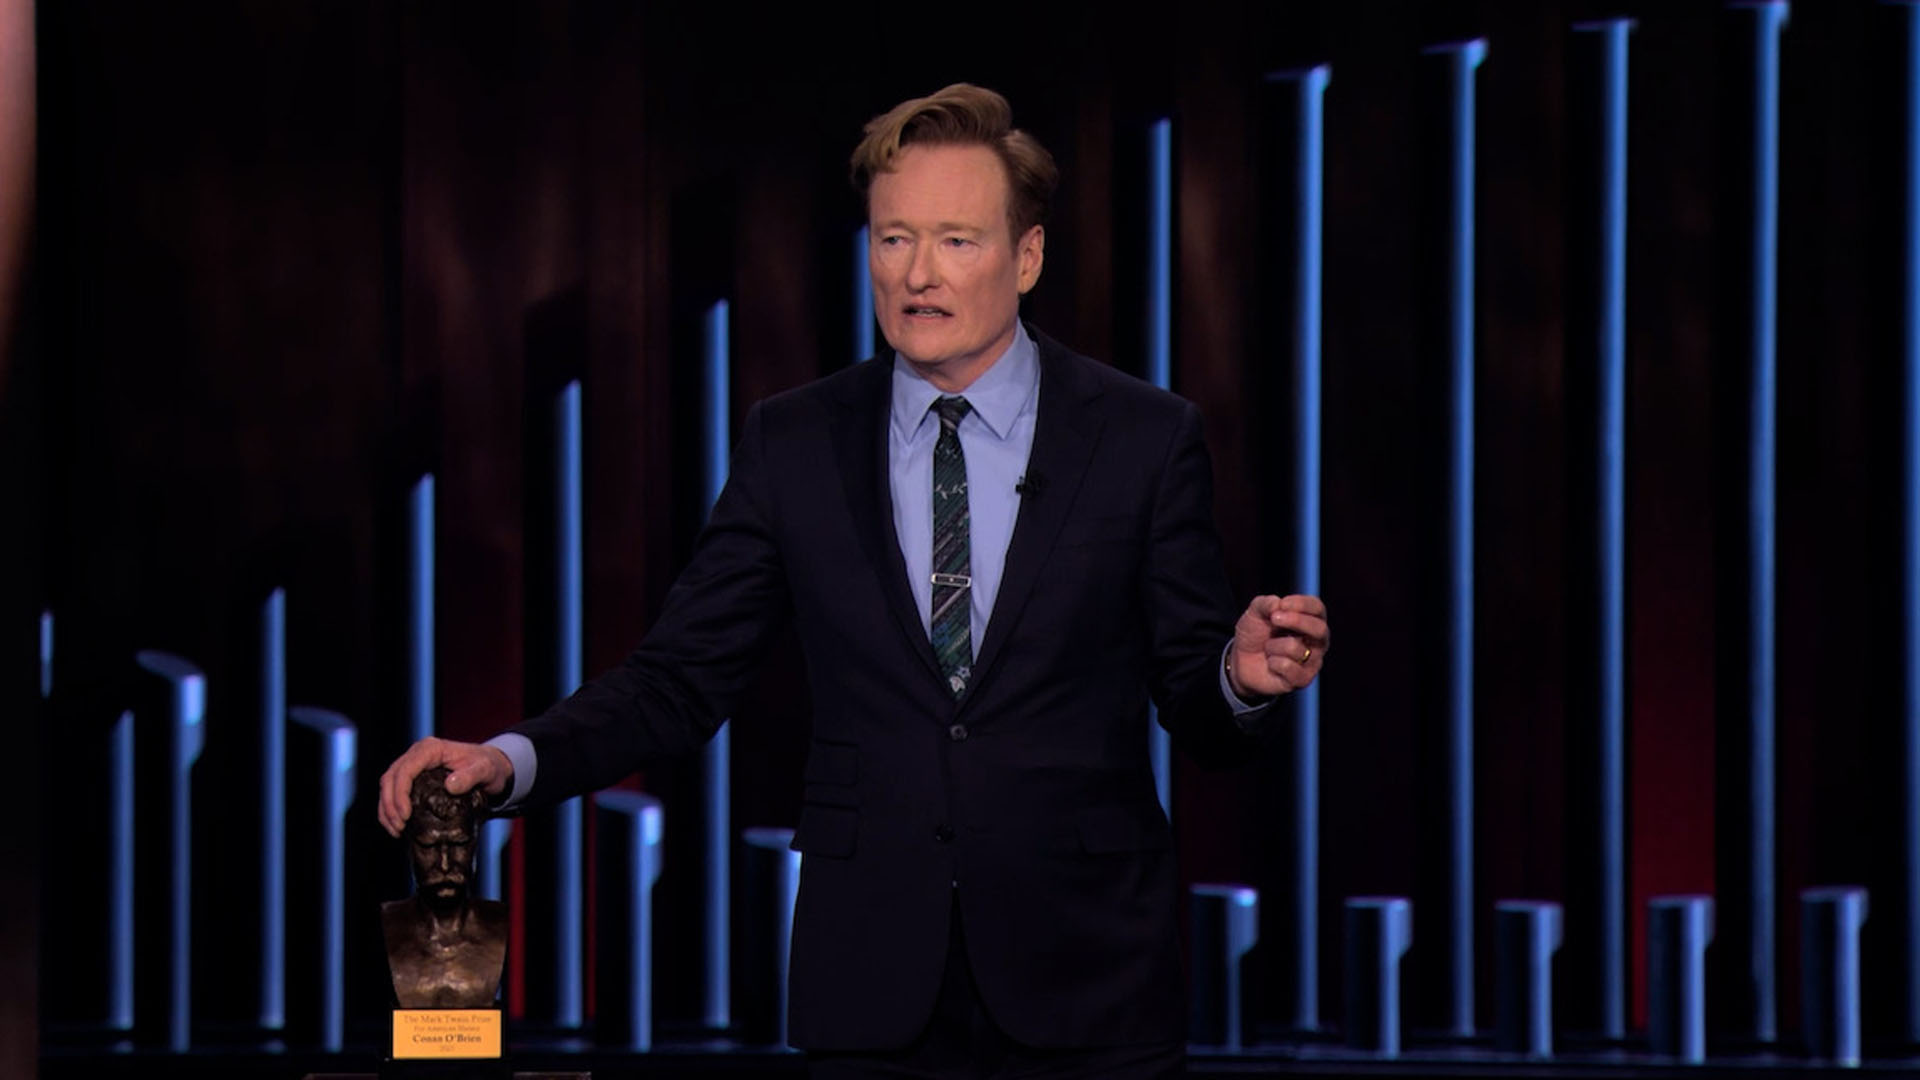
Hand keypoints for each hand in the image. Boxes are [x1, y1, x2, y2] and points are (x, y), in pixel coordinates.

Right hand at [377, 736, 513, 837]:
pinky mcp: (413, 777)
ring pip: (388, 785)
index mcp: (431, 749)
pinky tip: (395, 826)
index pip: (405, 770)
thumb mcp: (484, 770)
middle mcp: (418, 754)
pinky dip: (390, 809)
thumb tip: (449, 786)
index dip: (400, 794)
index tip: (405, 816)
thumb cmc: (488, 766)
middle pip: (391, 778)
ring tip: (396, 830)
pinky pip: (393, 791)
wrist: (492, 766)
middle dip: (390, 804)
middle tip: (399, 827)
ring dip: (387, 809)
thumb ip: (470, 776)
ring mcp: (413, 764)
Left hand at [1227, 594, 1328, 699]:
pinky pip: (1288, 667)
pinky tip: (1271, 663)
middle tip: (1274, 618)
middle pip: (1319, 628)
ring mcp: (1312, 661)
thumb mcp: (1255, 613)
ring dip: (1273, 646)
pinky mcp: (1302, 679)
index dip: (1302, 604)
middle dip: (1296, 621)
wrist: (1241, 661)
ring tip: (1269, 649)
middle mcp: (1317, 641)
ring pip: (1295, 647)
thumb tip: (1278, 603)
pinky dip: (1273, 662)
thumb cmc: (1255, 634)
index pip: (1317, 608)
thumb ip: (1266, 604)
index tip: (1282, 603)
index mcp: (1310, 620)